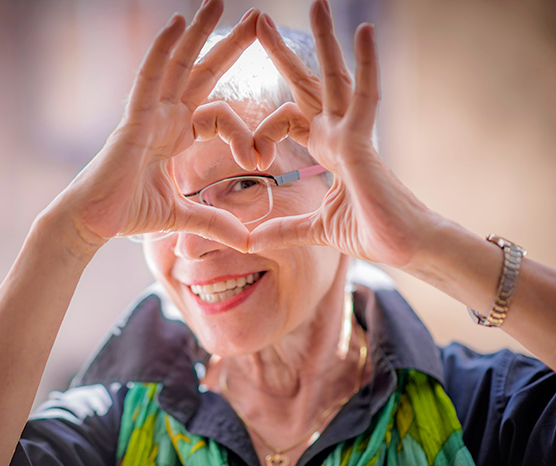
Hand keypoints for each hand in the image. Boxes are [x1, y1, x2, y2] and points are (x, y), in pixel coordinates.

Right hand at [57, 1, 258, 253]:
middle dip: (229, 45)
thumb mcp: (182, 216)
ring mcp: (147, 114)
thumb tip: (246, 240)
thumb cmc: (127, 213)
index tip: (261, 158)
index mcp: (176, 135)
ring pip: (177, 64)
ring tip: (218, 1)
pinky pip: (148, 78)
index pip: (219, 115)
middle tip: (258, 17)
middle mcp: (164, 117)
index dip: (244, 132)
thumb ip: (214, 222)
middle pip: (202, 72)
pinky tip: (175, 23)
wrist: (92, 224)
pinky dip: (161, 50)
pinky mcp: (132, 120)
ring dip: (197, 32)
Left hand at [247, 1, 439, 267]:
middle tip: (262, 21)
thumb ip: (283, 229)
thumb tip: (249, 241)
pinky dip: (366, 64)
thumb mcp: (315, 229)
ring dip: (325, 41)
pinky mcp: (365, 143)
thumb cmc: (373, 234)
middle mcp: (339, 135)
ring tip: (317, 3)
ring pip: (336, 78)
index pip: (289, 119)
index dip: (262, 131)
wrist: (408, 249)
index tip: (250, 159)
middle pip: (308, 84)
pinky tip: (363, 30)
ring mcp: (353, 135)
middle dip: (284, 54)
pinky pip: (366, 96)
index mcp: (328, 149)